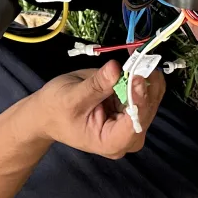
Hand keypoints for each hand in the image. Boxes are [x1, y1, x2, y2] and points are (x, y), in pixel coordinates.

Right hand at [26, 61, 166, 158]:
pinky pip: (143, 91)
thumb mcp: (72, 98)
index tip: (138, 78)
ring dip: (146, 76)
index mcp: (111, 142)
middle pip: (147, 110)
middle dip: (144, 84)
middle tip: (139, 59)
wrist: (47, 113)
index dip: (139, 101)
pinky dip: (141, 75)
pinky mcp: (129, 108)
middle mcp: (127, 136)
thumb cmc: (56, 111)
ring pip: (150, 98)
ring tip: (135, 56)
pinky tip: (133, 60)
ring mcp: (130, 122)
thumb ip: (96, 85)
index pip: (134, 124)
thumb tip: (115, 68)